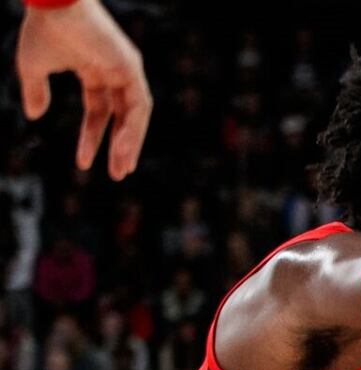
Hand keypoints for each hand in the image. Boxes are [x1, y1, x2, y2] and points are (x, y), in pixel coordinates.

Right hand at [17, 0, 150, 178]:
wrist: (53, 5)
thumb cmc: (43, 30)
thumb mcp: (33, 67)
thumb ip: (36, 91)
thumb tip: (34, 116)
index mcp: (94, 69)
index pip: (98, 110)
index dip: (91, 136)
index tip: (83, 164)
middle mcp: (114, 71)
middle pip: (122, 116)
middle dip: (120, 146)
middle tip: (118, 174)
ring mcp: (126, 69)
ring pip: (135, 115)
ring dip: (130, 143)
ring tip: (122, 168)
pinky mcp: (132, 67)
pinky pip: (139, 105)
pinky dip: (134, 128)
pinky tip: (124, 148)